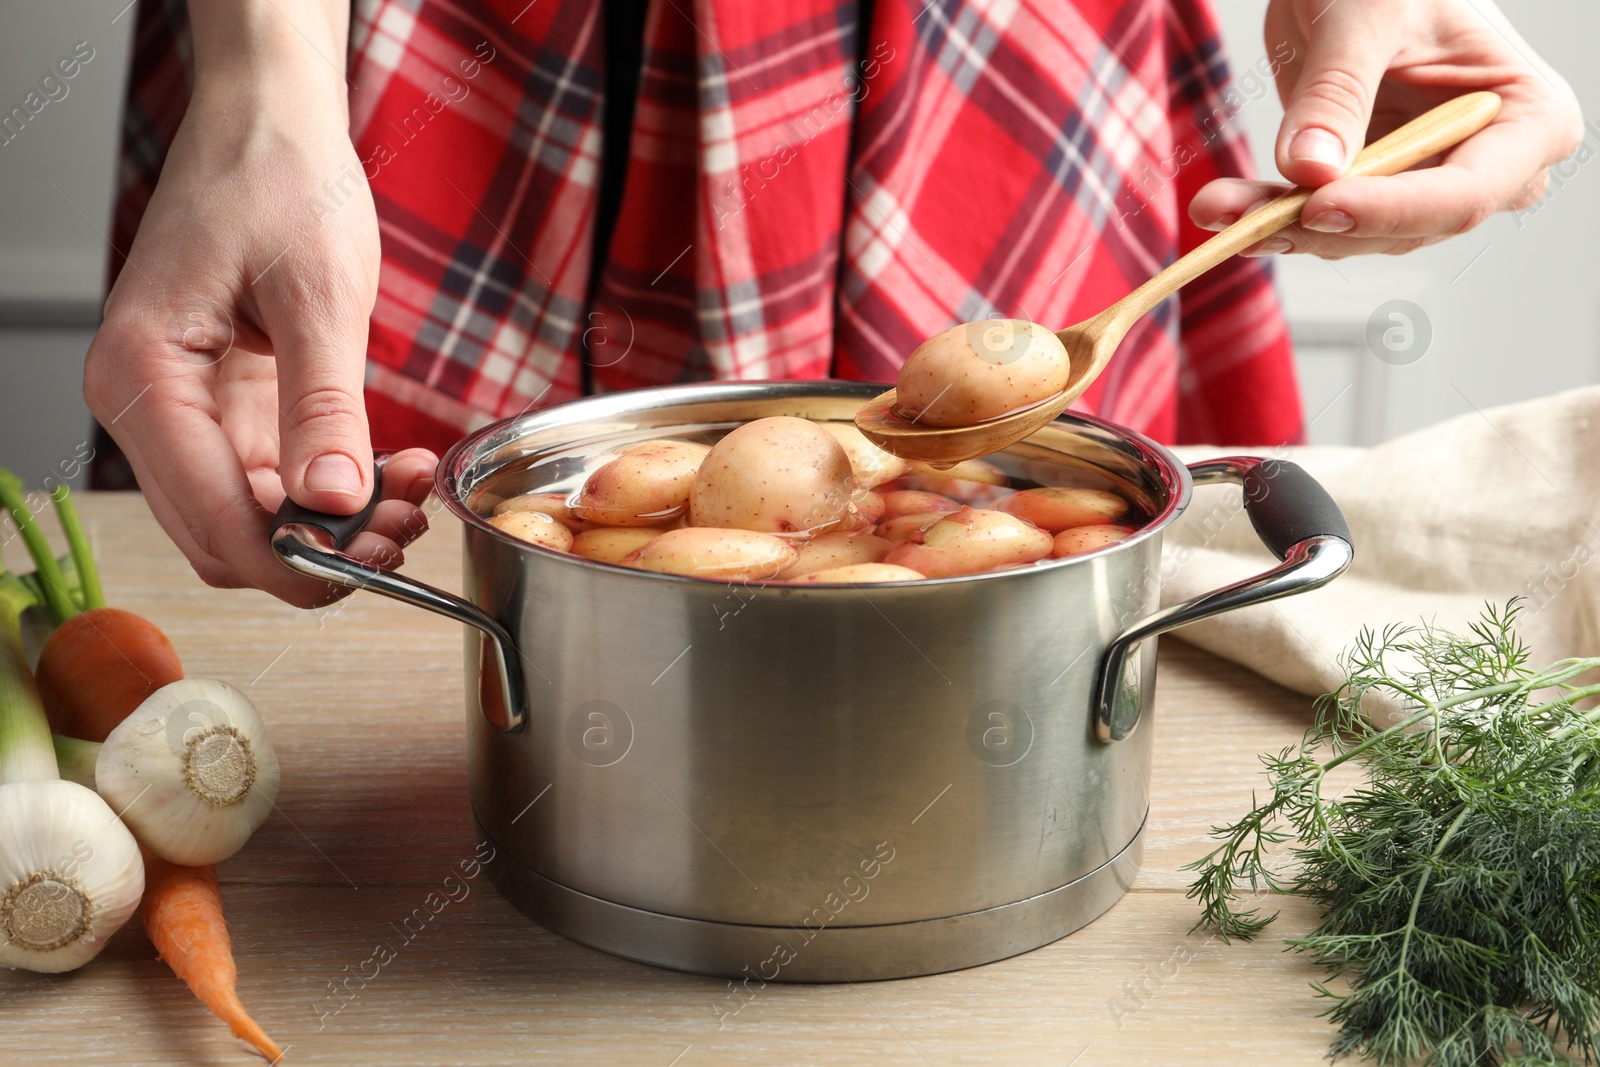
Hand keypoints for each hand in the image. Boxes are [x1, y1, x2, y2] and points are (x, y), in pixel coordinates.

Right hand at [84, 9, 433, 607]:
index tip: (379, 564)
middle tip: (408, 526)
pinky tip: (392, 471)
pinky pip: (271, 479)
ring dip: (333, 525)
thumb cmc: (279, 183)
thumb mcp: (319, 296)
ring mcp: (179, 410)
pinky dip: (331, 489)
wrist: (270, 126)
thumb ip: (323, 405)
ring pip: (250, 517)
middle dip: (321, 549)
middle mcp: (144, 404)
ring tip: (412, 492)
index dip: (297, 562)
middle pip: (224, 535)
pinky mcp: (220, 406)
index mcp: (143, 376)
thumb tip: (334, 500)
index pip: (212, 519)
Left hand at [1190, 0, 1582, 256]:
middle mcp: (1488, 167)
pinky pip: (1320, 219)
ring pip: (1353, 234)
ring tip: (1215, 208)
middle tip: (1242, 220)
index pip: (1465, 194)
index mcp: (1527, 119)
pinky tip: (1222, 208)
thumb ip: (1338, 90)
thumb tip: (1311, 169)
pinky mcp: (1373, 191)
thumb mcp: (1365, 15)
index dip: (1390, 210)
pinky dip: (1268, 214)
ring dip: (1278, 225)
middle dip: (1318, 225)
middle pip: (1405, 228)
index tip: (1319, 206)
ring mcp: (1428, 185)